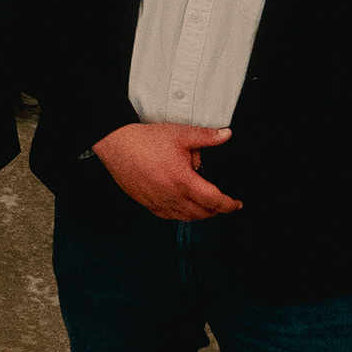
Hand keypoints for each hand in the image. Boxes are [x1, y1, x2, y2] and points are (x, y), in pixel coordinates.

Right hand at [91, 121, 242, 221]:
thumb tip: (226, 135)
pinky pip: (168, 216)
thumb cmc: (145, 140)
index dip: (229, 205)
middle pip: (201, 214)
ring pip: (185, 218)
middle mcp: (171, 196)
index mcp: (183, 181)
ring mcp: (157, 202)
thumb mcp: (180, 134)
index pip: (214, 201)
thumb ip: (206, 136)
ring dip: (199, 214)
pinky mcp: (146, 203)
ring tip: (204, 205)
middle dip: (216, 211)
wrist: (116, 144)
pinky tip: (182, 206)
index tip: (236, 204)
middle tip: (223, 204)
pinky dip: (180, 214)